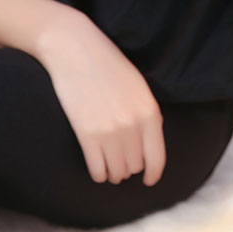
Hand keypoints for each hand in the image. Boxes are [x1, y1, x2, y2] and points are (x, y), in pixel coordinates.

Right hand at [36, 11, 165, 185]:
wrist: (76, 50)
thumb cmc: (107, 66)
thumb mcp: (138, 87)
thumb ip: (147, 114)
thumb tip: (150, 142)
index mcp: (149, 112)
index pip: (156, 157)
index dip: (153, 174)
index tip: (148, 181)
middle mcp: (132, 126)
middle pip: (135, 166)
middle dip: (129, 167)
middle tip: (120, 163)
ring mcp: (109, 132)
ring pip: (117, 171)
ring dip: (113, 173)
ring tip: (108, 168)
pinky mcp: (87, 135)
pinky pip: (97, 169)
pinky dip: (98, 174)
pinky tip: (97, 169)